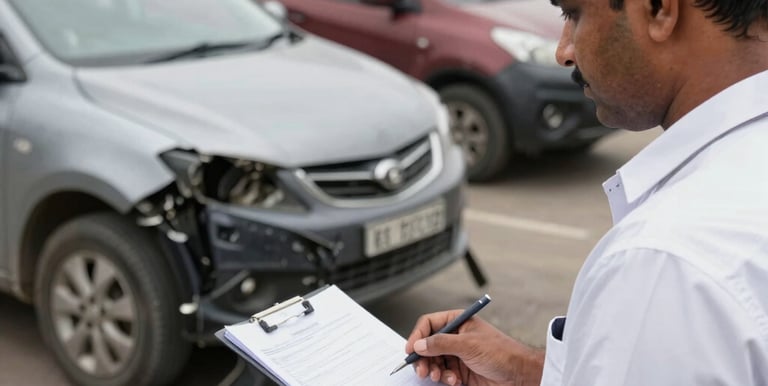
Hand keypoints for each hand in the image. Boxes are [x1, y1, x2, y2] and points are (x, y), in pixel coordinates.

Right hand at [405, 310, 543, 385]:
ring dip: (434, 370)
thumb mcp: (468, 344)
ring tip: (438, 376)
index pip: (429, 323)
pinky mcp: (460, 371)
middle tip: (422, 369)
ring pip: (433, 361)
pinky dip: (445, 378)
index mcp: (458, 322)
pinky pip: (443, 374)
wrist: (519, 375)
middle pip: (427, 344)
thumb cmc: (502, 353)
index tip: (410, 349)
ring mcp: (458, 354)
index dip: (418, 335)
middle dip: (423, 357)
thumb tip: (419, 344)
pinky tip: (454, 380)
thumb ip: (441, 343)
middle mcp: (456, 337)